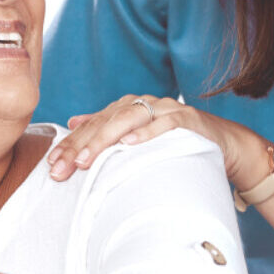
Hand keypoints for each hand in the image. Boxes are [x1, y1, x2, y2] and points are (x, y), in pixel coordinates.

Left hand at [46, 94, 269, 189]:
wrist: (222, 142)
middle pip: (104, 123)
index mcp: (125, 108)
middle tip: (61, 169)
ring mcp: (163, 109)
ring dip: (105, 140)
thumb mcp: (137, 137)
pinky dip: (146, 134)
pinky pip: (163, 124)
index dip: (70, 145)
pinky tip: (129, 145)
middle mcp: (142, 105)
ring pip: (128, 120)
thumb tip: (72, 122)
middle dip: (80, 147)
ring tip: (86, 160)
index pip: (92, 126)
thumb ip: (106, 128)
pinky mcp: (186, 118)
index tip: (51, 166)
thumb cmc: (174, 143)